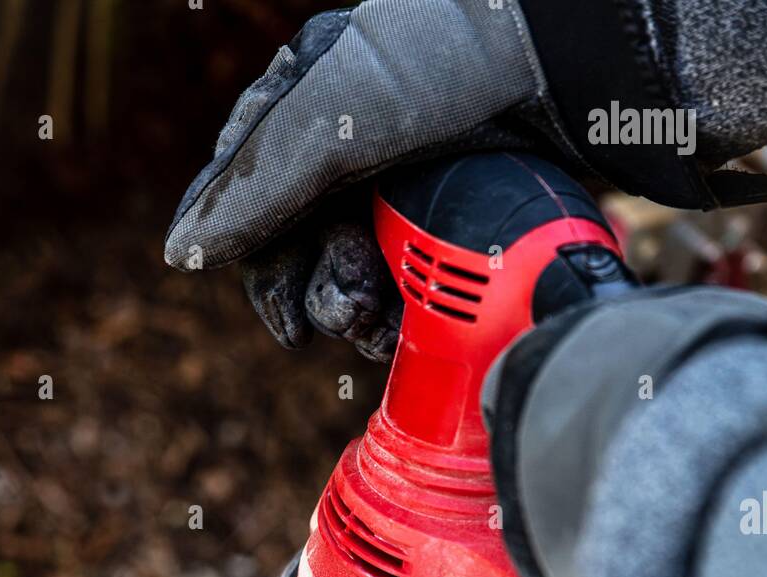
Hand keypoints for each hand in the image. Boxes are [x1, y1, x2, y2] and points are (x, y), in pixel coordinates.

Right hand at [165, 0, 766, 356]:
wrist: (584, 65)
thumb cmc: (458, 58)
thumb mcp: (339, 113)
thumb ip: (259, 180)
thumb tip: (183, 249)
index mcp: (310, 98)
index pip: (252, 193)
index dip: (256, 262)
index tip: (282, 319)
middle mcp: (355, 144)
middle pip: (301, 245)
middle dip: (315, 292)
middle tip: (339, 316)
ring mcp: (407, 184)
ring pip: (354, 274)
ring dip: (355, 314)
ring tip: (378, 324)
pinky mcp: (456, 219)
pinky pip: (408, 283)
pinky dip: (401, 316)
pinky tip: (409, 328)